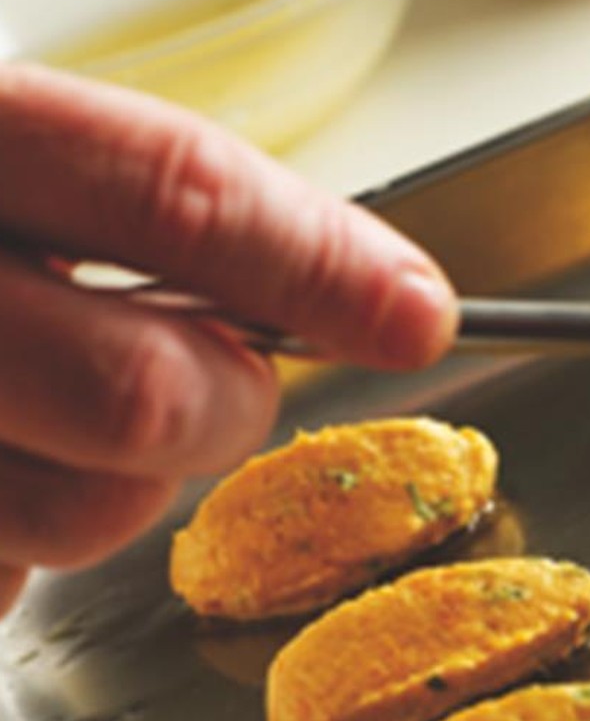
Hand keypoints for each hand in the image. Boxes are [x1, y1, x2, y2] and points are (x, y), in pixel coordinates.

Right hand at [0, 63, 455, 616]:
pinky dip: (10, 542)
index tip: (417, 315)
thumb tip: (383, 302)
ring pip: (80, 518)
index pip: (166, 191)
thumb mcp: (17, 178)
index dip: (315, 263)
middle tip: (212, 387)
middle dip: (221, 409)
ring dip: (108, 490)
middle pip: (144, 393)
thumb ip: (164, 226)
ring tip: (30, 427)